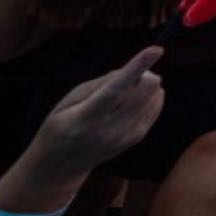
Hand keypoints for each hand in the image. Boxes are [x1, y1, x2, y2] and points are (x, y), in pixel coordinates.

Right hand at [25, 46, 165, 179]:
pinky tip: (135, 98)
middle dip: (143, 73)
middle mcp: (108, 130)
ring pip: (154, 98)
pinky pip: (155, 109)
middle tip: (128, 75)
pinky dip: (150, 97)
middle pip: (144, 92)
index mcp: (86, 118)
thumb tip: (132, 72)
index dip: (136, 68)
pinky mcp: (134, 139)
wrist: (59, 166)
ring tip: (124, 92)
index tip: (155, 49)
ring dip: (146, 86)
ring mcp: (124, 137)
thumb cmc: (60, 126)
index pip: (115, 90)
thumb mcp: (68, 101)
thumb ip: (100, 84)